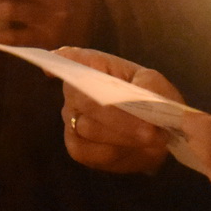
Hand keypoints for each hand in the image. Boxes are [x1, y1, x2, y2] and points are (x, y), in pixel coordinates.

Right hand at [55, 47, 181, 173]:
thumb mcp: (157, 86)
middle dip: (117, 117)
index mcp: (93, 65)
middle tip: (149, 129)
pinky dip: (116, 152)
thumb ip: (150, 86)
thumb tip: (144, 97)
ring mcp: (71, 118)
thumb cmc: (151, 100)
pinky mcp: (76, 147)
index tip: (52, 67)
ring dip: (122, 136)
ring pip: (89, 129)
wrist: (156, 133)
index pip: (72, 58)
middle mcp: (74, 90)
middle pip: (84, 100)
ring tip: (152, 138)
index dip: (63, 60)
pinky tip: (134, 149)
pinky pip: (90, 152)